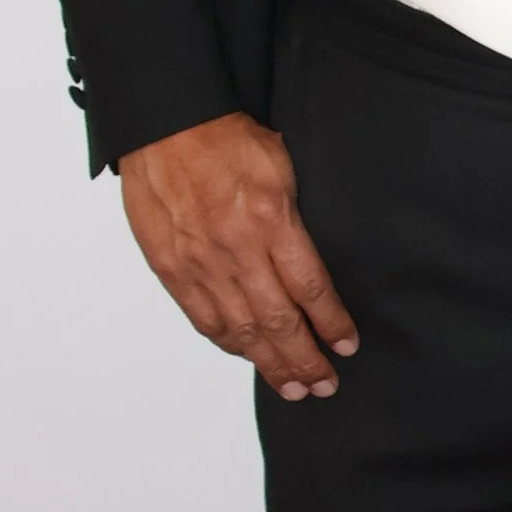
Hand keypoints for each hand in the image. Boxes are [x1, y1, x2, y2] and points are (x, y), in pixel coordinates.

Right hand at [119, 112, 359, 399]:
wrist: (165, 125)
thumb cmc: (225, 138)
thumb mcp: (281, 165)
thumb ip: (295, 220)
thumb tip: (310, 265)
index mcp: (271, 219)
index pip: (310, 289)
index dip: (332, 324)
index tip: (347, 345)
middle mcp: (235, 248)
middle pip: (278, 321)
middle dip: (305, 358)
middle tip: (324, 383)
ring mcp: (199, 262)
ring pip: (240, 329)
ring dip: (269, 363)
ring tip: (292, 386)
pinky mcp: (170, 268)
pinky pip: (203, 317)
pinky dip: (228, 342)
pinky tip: (247, 355)